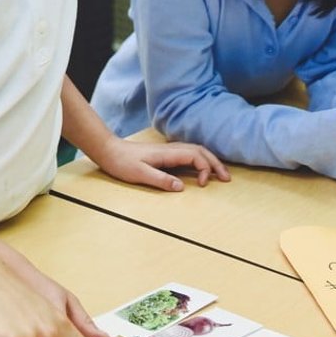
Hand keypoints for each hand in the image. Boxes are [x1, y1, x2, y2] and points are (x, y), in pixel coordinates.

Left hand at [94, 136, 231, 190]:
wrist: (108, 150)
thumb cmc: (121, 162)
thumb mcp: (139, 174)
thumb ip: (160, 180)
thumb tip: (181, 187)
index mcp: (167, 153)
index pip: (195, 156)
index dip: (205, 168)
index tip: (204, 184)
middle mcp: (170, 149)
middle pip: (200, 151)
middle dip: (215, 163)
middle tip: (226, 178)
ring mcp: (167, 151)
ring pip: (195, 151)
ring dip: (209, 161)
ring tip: (220, 175)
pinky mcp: (164, 155)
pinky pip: (188, 155)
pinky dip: (200, 161)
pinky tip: (201, 170)